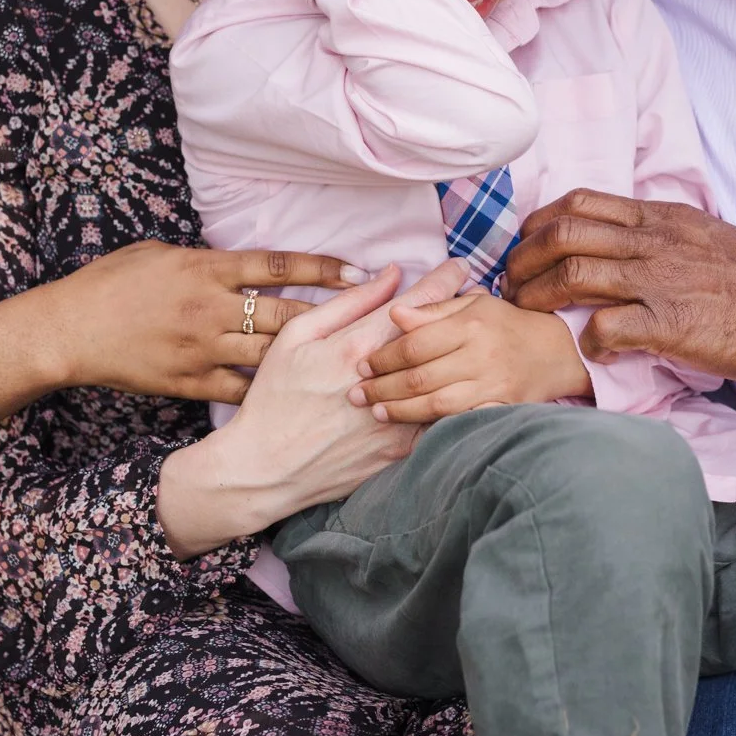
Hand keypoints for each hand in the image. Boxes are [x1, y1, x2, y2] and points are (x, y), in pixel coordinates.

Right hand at [26, 241, 366, 402]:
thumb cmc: (111, 282)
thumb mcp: (161, 253)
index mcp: (206, 268)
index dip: (323, 268)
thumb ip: (205, 258)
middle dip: (334, 316)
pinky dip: (269, 392)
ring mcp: (202, 348)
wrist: (70, 329)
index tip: (360, 271)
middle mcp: (211, 308)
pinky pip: (241, 390)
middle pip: (287, 313)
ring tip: (346, 362)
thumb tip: (241, 261)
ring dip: (310, 358)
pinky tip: (296, 396)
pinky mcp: (189, 382)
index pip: (278, 265)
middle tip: (373, 320)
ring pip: (271, 355)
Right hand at [159, 260, 468, 556]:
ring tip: (464, 341)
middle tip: (471, 299)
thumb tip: (391, 275)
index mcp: (356, 348)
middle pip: (439, 338)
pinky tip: (452, 386)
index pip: (416, 304)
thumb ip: (348, 304)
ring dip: (458, 356)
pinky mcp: (400, 451)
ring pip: (447, 379)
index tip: (459, 267)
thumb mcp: (297, 337)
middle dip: (458, 314)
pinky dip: (450, 398)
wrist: (265, 468)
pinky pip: (438, 419)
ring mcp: (396, 420)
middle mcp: (383, 383)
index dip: (444, 281)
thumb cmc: (274, 397)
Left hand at [350, 290, 592, 423]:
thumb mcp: (473, 305)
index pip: (415, 343)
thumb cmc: (507, 324)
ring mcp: (493, 385)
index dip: (384, 356)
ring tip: (375, 413)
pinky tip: (410, 432)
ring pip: (436, 404)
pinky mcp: (502, 409)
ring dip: (400, 411)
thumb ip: (432, 310)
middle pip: (420, 376)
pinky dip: (434, 428)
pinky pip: (461, 421)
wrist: (558, 352)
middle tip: (355, 394)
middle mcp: (480, 355)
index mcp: (470, 324)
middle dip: (382, 387)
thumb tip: (394, 315)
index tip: (363, 365)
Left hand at [503, 189, 735, 382]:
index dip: (541, 221)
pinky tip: (589, 349)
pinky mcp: (671, 325)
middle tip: (511, 281)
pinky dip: (588, 340)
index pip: (582, 203)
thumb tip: (621, 242)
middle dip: (524, 257)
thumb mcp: (704, 237)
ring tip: (526, 311)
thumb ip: (660, 236)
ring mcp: (660, 282)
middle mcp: (654, 242)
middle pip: (565, 233)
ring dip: (539, 295)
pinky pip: (608, 327)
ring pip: (575, 274)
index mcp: (661, 218)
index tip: (527, 243)